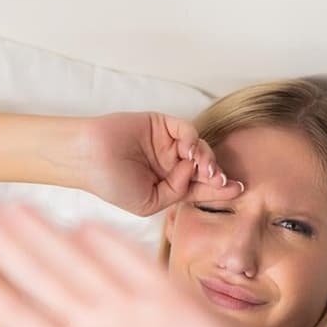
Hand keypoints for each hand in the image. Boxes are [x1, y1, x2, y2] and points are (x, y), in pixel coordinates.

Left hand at [0, 199, 291, 326]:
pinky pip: (137, 267)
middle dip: (10, 244)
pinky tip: (82, 226)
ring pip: (83, 264)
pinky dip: (111, 247)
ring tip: (15, 205)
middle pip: (45, 279)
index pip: (21, 319)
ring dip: (49, 235)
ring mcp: (138, 315)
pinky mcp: (177, 304)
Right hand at [79, 112, 244, 216]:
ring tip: (204, 169)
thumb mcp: (149, 202)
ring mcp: (167, 144)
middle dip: (218, 175)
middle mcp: (171, 164)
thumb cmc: (111, 183)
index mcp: (169, 185)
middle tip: (224, 181)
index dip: (220, 189)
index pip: (200, 188)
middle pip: (205, 168)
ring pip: (199, 149)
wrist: (87, 157)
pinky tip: (189, 152)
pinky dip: (192, 140)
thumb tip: (195, 175)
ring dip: (206, 158)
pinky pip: (186, 130)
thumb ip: (176, 193)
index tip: (239, 190)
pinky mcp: (162, 124)